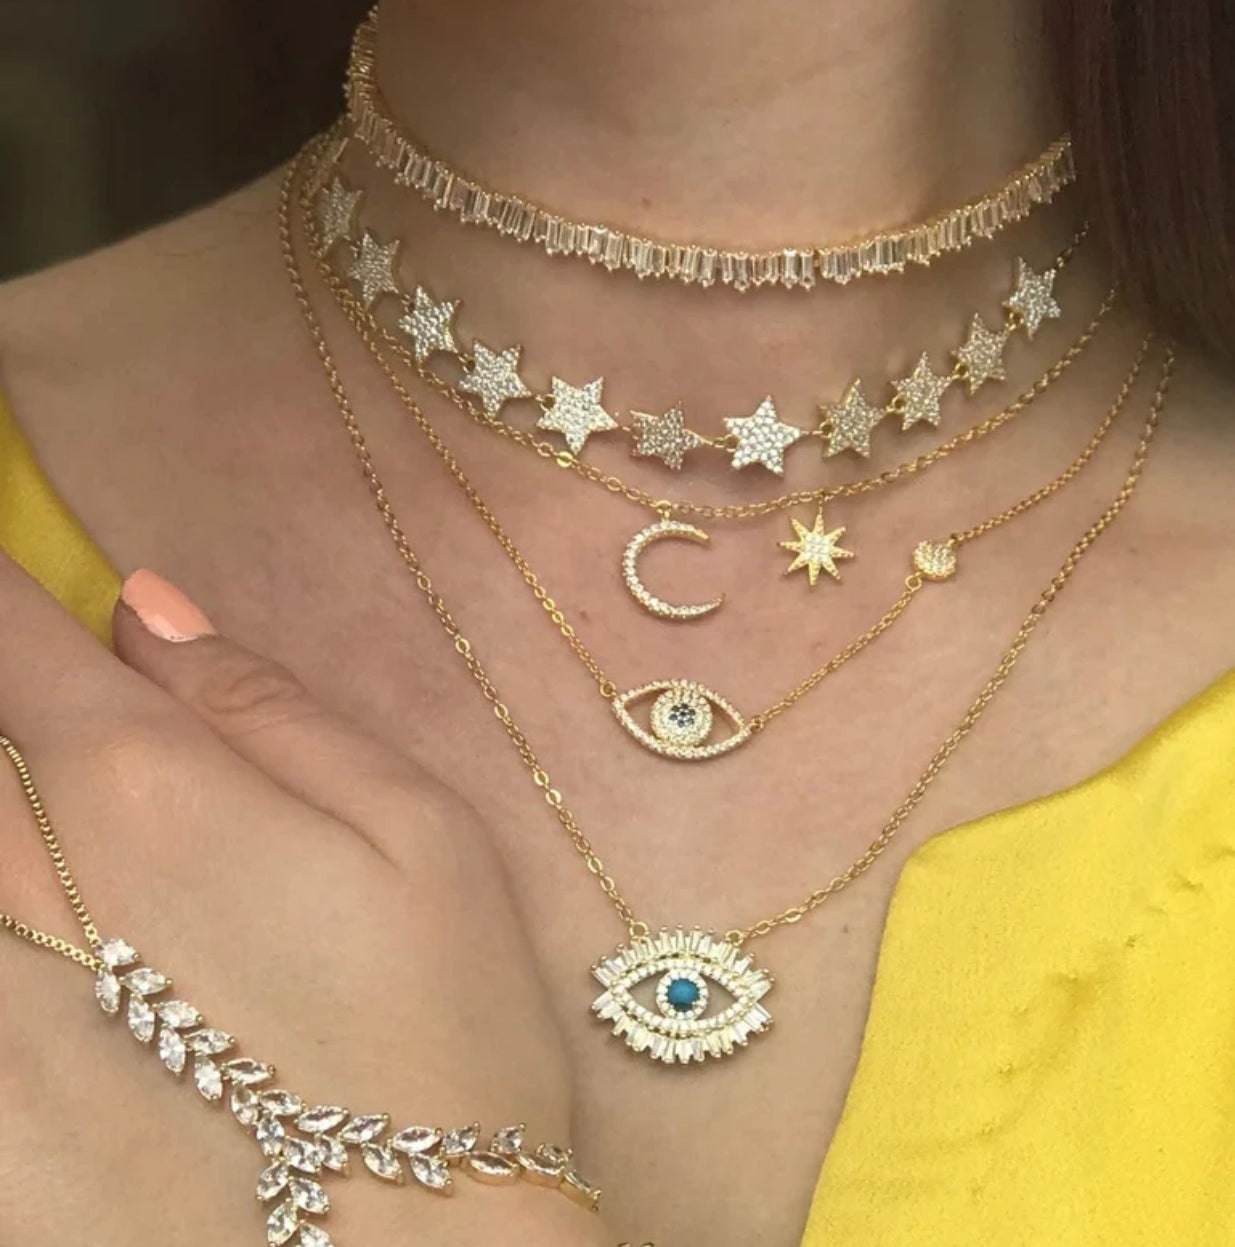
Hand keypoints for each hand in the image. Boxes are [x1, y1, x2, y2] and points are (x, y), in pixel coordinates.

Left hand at [0, 559, 610, 1245]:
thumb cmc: (441, 1024)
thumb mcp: (417, 832)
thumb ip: (274, 709)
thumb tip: (145, 612)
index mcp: (154, 792)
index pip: (20, 644)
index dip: (3, 591)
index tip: (8, 571)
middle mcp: (33, 882)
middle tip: (34, 702)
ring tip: (44, 805)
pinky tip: (32, 899)